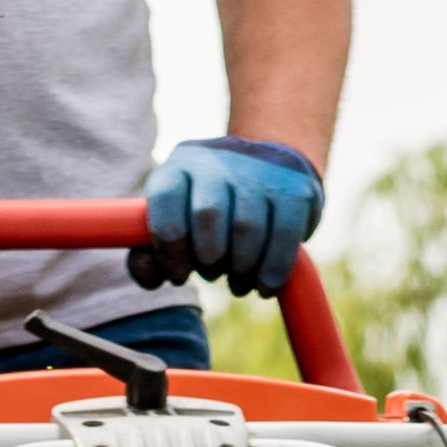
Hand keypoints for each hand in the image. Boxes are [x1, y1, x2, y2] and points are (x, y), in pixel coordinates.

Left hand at [134, 136, 323, 297]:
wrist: (269, 170)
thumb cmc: (211, 214)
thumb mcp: (176, 225)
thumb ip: (150, 256)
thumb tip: (150, 274)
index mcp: (178, 167)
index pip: (166, 201)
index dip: (170, 248)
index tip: (180, 275)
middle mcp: (216, 161)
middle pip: (208, 214)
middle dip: (209, 258)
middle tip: (213, 273)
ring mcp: (259, 170)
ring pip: (247, 227)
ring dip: (241, 269)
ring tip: (239, 282)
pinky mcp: (295, 187)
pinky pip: (284, 234)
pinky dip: (273, 269)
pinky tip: (265, 285)